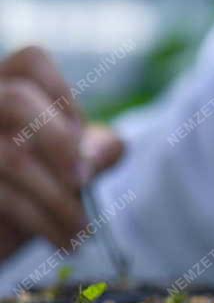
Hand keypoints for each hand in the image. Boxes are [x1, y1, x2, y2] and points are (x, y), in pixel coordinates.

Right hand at [0, 46, 123, 259]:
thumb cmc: (17, 207)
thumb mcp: (59, 175)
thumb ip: (87, 155)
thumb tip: (114, 145)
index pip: (31, 59)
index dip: (65, 96)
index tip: (80, 139)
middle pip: (15, 98)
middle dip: (62, 143)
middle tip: (84, 182)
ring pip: (13, 157)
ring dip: (60, 201)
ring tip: (82, 232)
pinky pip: (3, 197)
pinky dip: (43, 223)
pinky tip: (64, 243)